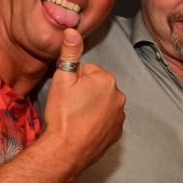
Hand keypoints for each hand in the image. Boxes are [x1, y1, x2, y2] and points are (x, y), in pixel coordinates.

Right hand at [42, 28, 125, 173]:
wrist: (66, 151)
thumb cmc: (62, 115)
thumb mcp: (62, 80)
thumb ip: (70, 53)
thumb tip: (73, 30)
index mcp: (106, 79)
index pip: (88, 70)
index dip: (74, 80)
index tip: (67, 94)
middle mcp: (119, 95)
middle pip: (97, 86)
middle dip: (85, 92)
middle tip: (70, 106)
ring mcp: (120, 115)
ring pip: (102, 103)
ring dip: (92, 107)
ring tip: (76, 118)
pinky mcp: (118, 132)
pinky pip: (107, 120)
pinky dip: (97, 122)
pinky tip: (84, 129)